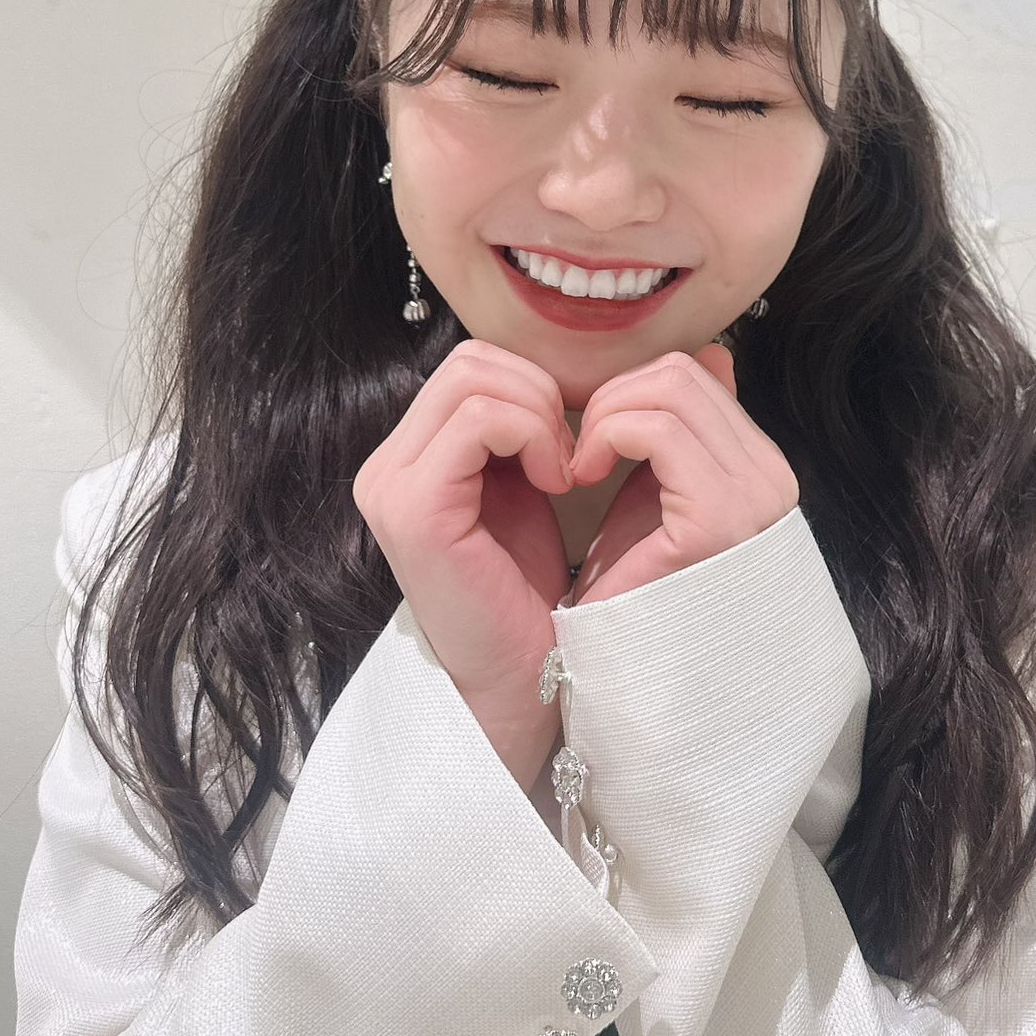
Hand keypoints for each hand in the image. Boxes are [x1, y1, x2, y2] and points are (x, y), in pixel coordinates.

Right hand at [351, 341, 576, 774]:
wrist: (525, 683)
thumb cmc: (539, 595)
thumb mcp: (541, 487)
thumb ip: (548, 422)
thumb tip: (646, 352)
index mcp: (415, 457)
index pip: (475, 365)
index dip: (538, 386)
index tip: (578, 439)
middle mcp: (389, 465)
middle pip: (472, 361)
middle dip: (541, 394)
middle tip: (574, 455)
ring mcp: (392, 485)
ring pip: (475, 378)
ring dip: (540, 415)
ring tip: (565, 471)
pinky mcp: (413, 508)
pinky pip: (478, 420)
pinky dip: (530, 435)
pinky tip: (557, 481)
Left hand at [566, 344, 798, 605]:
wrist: (628, 673)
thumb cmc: (637, 590)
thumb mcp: (660, 493)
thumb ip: (682, 432)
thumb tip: (713, 355)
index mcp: (760, 469)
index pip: (696, 375)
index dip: (629, 391)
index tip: (593, 437)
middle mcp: (771, 477)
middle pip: (682, 372)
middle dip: (614, 398)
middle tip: (579, 450)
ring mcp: (753, 496)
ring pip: (668, 388)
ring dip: (605, 416)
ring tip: (580, 465)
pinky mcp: (717, 516)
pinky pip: (654, 429)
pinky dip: (606, 436)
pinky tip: (581, 475)